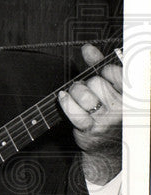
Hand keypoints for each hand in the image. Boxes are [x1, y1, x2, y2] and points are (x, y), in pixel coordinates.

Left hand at [57, 43, 122, 184]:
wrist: (108, 145)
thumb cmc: (108, 112)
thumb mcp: (110, 88)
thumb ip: (99, 65)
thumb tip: (87, 48)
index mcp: (131, 94)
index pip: (112, 71)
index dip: (102, 72)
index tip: (102, 77)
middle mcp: (123, 106)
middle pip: (96, 82)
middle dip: (87, 83)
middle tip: (87, 91)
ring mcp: (108, 119)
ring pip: (83, 94)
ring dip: (75, 92)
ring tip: (76, 96)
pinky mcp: (92, 129)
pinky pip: (73, 110)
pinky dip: (65, 102)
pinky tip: (63, 98)